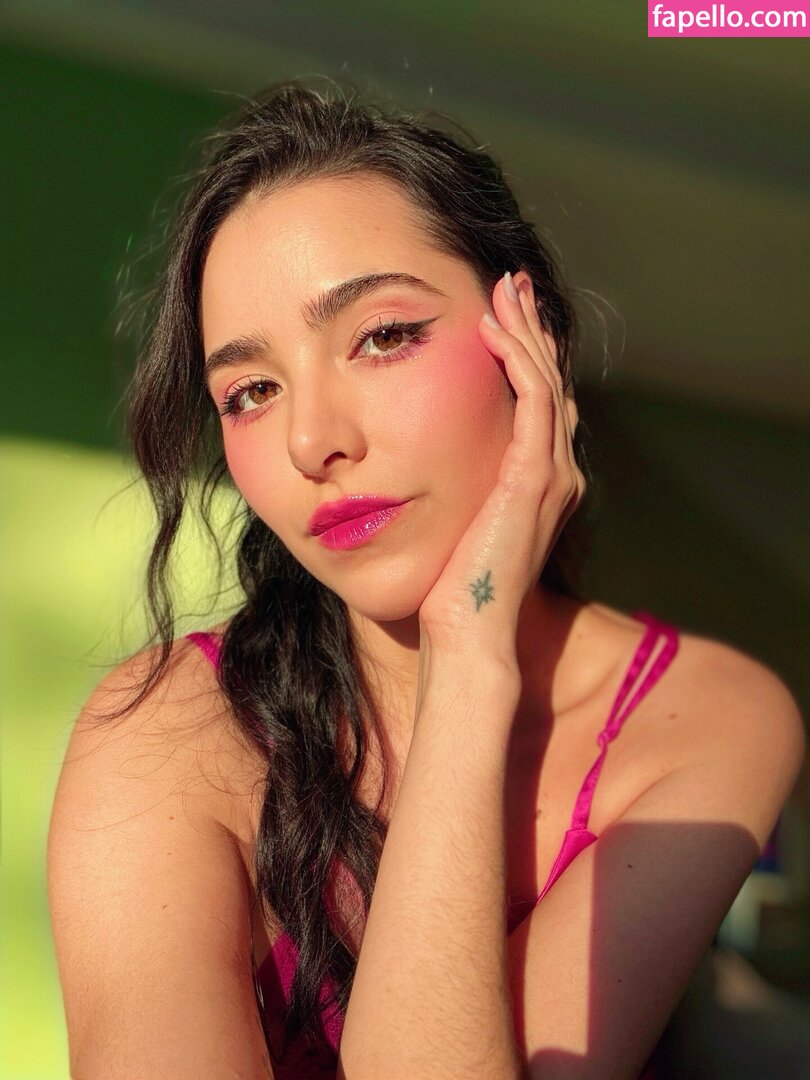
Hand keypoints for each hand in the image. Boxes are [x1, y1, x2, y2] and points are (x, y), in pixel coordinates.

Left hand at [417, 270, 585, 671]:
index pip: (539, 401)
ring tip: (506, 291)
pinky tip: (493, 329)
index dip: (526, 355)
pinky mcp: (536, 477)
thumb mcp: (458, 522)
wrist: (466, 631)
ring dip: (526, 331)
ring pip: (547, 380)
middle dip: (531, 330)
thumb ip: (458, 486)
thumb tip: (420, 462)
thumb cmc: (451, 585)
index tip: (501, 317)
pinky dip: (518, 359)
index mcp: (540, 481)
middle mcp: (558, 472)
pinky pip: (534, 399)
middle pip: (551, 380)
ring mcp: (553, 473)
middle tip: (512, 286)